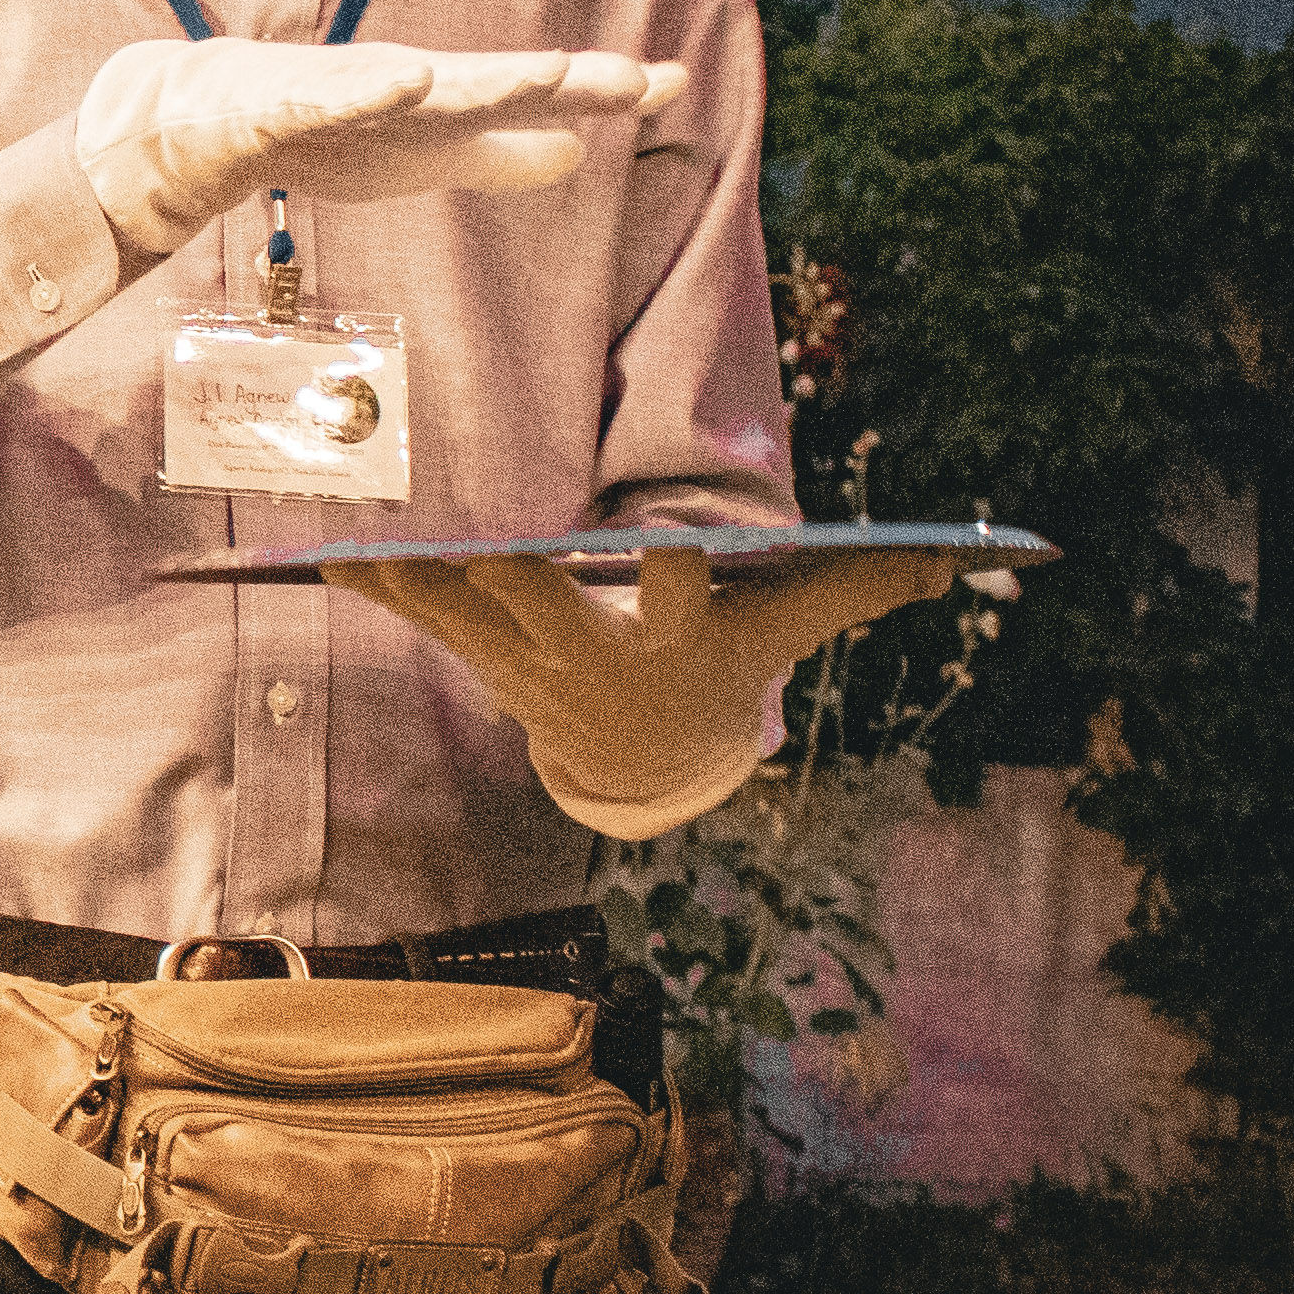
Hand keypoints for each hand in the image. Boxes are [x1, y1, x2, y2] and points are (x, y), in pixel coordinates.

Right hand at [67, 41, 679, 259]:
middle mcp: (403, 84)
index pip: (535, 93)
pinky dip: (367, 87)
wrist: (197, 121)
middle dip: (565, 78)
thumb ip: (498, 156)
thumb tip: (577, 156)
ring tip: (550, 71)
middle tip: (636, 78)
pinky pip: (326, 95)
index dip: (602, 89)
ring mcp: (343, 89)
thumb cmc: (322, 132)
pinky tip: (407, 78)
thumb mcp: (423, 156)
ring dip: (485, 77)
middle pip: (496, 81)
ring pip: (422, 82)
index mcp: (441, 104)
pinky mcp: (282, 102)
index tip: (678, 80)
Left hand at [331, 543, 960, 831]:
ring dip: (415, 588)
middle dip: (511, 583)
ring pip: (466, 619)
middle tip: (472, 546)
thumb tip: (970, 558)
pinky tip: (323, 560)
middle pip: (549, 611)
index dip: (673, 568)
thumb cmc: (723, 667)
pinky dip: (378, 591)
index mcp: (673, 641)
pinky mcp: (482, 656)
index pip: (680, 596)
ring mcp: (527, 665)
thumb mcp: (787, 630)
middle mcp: (594, 659)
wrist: (650, 758)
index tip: (663, 536)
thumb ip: (861, 588)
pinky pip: (423, 620)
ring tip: (359, 548)